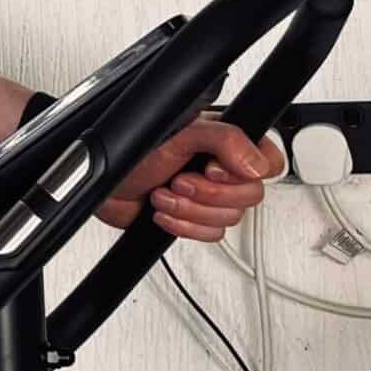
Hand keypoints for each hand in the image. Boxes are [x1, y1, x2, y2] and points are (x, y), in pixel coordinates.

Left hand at [96, 115, 282, 239]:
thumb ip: (224, 139)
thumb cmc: (130, 154)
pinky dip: (185, 226)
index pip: (268, 158)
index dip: (249, 171)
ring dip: (191, 210)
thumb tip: (255, 163)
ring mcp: (208, 196)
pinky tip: (164, 211)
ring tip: (164, 193)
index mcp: (224, 141)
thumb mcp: (178, 135)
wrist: (102, 187)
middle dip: (209, 194)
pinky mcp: (195, 219)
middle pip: (251, 195)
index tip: (214, 169)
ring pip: (231, 218)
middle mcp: (221, 168)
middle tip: (181, 181)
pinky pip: (212, 235)